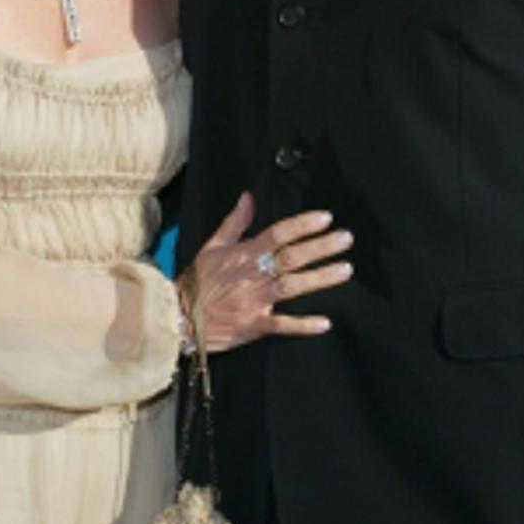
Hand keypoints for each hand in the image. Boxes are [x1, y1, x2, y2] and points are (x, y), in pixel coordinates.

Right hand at [183, 192, 353, 352]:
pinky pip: (281, 325)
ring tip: (345, 270)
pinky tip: (325, 323)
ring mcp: (254, 300)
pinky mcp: (254, 325)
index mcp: (243, 254)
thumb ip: (234, 223)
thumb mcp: (211, 247)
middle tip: (346, 238)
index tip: (325, 218)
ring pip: (292, 286)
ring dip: (320, 278)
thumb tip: (248, 197)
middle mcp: (252, 274)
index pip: (277, 233)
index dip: (302, 225)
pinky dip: (303, 325)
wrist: (178, 317)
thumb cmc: (196, 282)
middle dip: (321, 247)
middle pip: (291, 257)